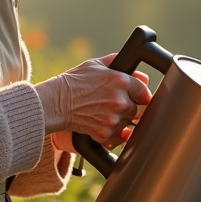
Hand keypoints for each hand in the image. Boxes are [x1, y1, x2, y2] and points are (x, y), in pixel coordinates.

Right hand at [36, 53, 151, 148]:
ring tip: (102, 113)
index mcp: (120, 81)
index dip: (139, 95)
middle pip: (136, 110)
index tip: (134, 97)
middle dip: (127, 108)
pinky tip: (100, 123)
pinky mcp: (105, 133)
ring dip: (119, 120)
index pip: (144, 92)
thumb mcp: (95, 65)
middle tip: (111, 104)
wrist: (56, 102)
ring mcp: (113, 119)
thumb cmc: (74, 82)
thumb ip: (118, 64)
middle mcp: (119, 100)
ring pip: (127, 124)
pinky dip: (111, 133)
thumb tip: (139, 74)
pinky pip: (117, 137)